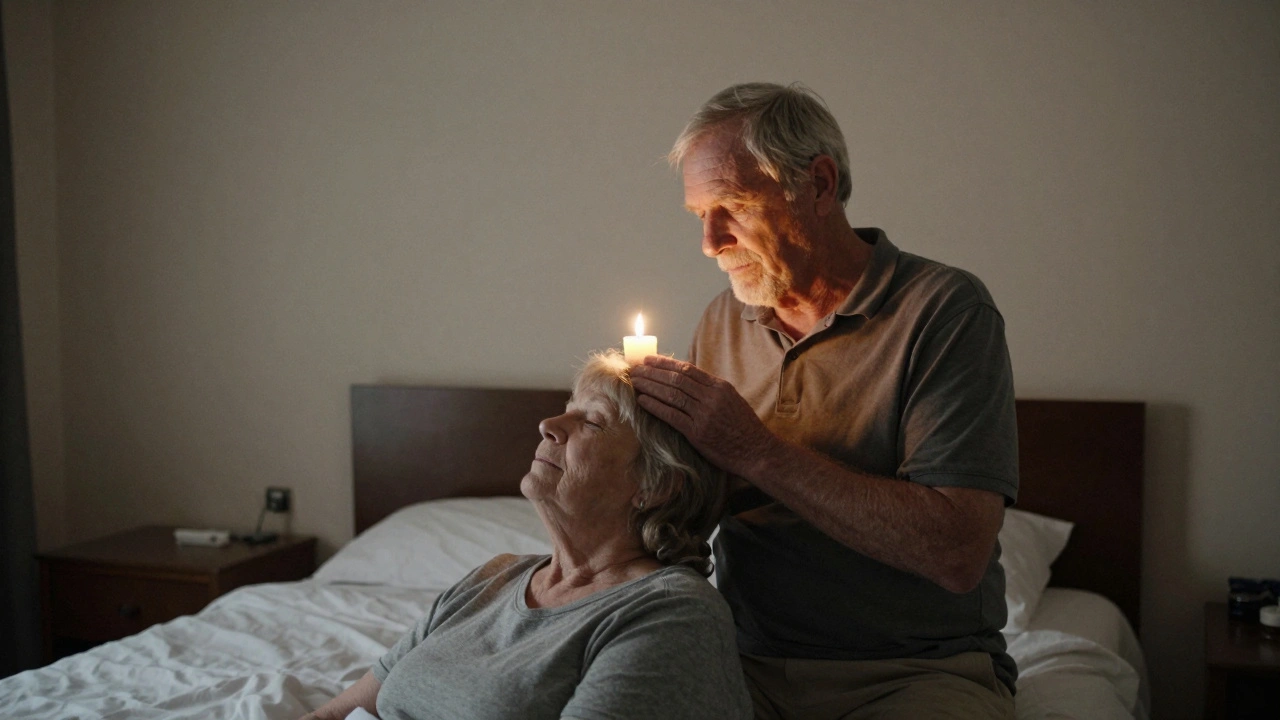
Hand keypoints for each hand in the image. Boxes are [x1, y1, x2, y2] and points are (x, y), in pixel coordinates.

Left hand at [629, 356, 775, 475]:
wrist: (757, 452)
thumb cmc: (744, 428)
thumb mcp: (732, 401)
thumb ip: (711, 391)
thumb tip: (687, 381)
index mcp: (719, 386)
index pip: (687, 369)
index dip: (665, 363)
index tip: (649, 359)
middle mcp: (711, 397)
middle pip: (676, 379)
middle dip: (652, 372)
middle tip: (634, 368)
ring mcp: (704, 414)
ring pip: (671, 394)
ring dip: (650, 386)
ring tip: (634, 382)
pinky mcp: (698, 433)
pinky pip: (672, 415)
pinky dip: (655, 407)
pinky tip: (642, 401)